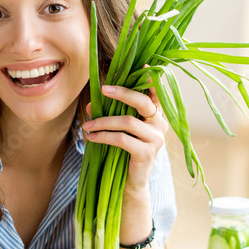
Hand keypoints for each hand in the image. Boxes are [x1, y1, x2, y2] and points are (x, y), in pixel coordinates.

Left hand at [82, 84, 167, 198]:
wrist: (130, 183)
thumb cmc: (123, 153)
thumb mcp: (117, 130)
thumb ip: (108, 114)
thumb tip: (92, 103)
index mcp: (156, 116)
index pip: (156, 93)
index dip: (150, 79)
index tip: (142, 65)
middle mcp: (160, 125)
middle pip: (143, 101)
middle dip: (121, 92)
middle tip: (102, 90)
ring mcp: (156, 139)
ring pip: (128, 121)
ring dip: (103, 121)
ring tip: (87, 126)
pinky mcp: (147, 153)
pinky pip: (122, 139)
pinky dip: (104, 136)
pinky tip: (91, 137)